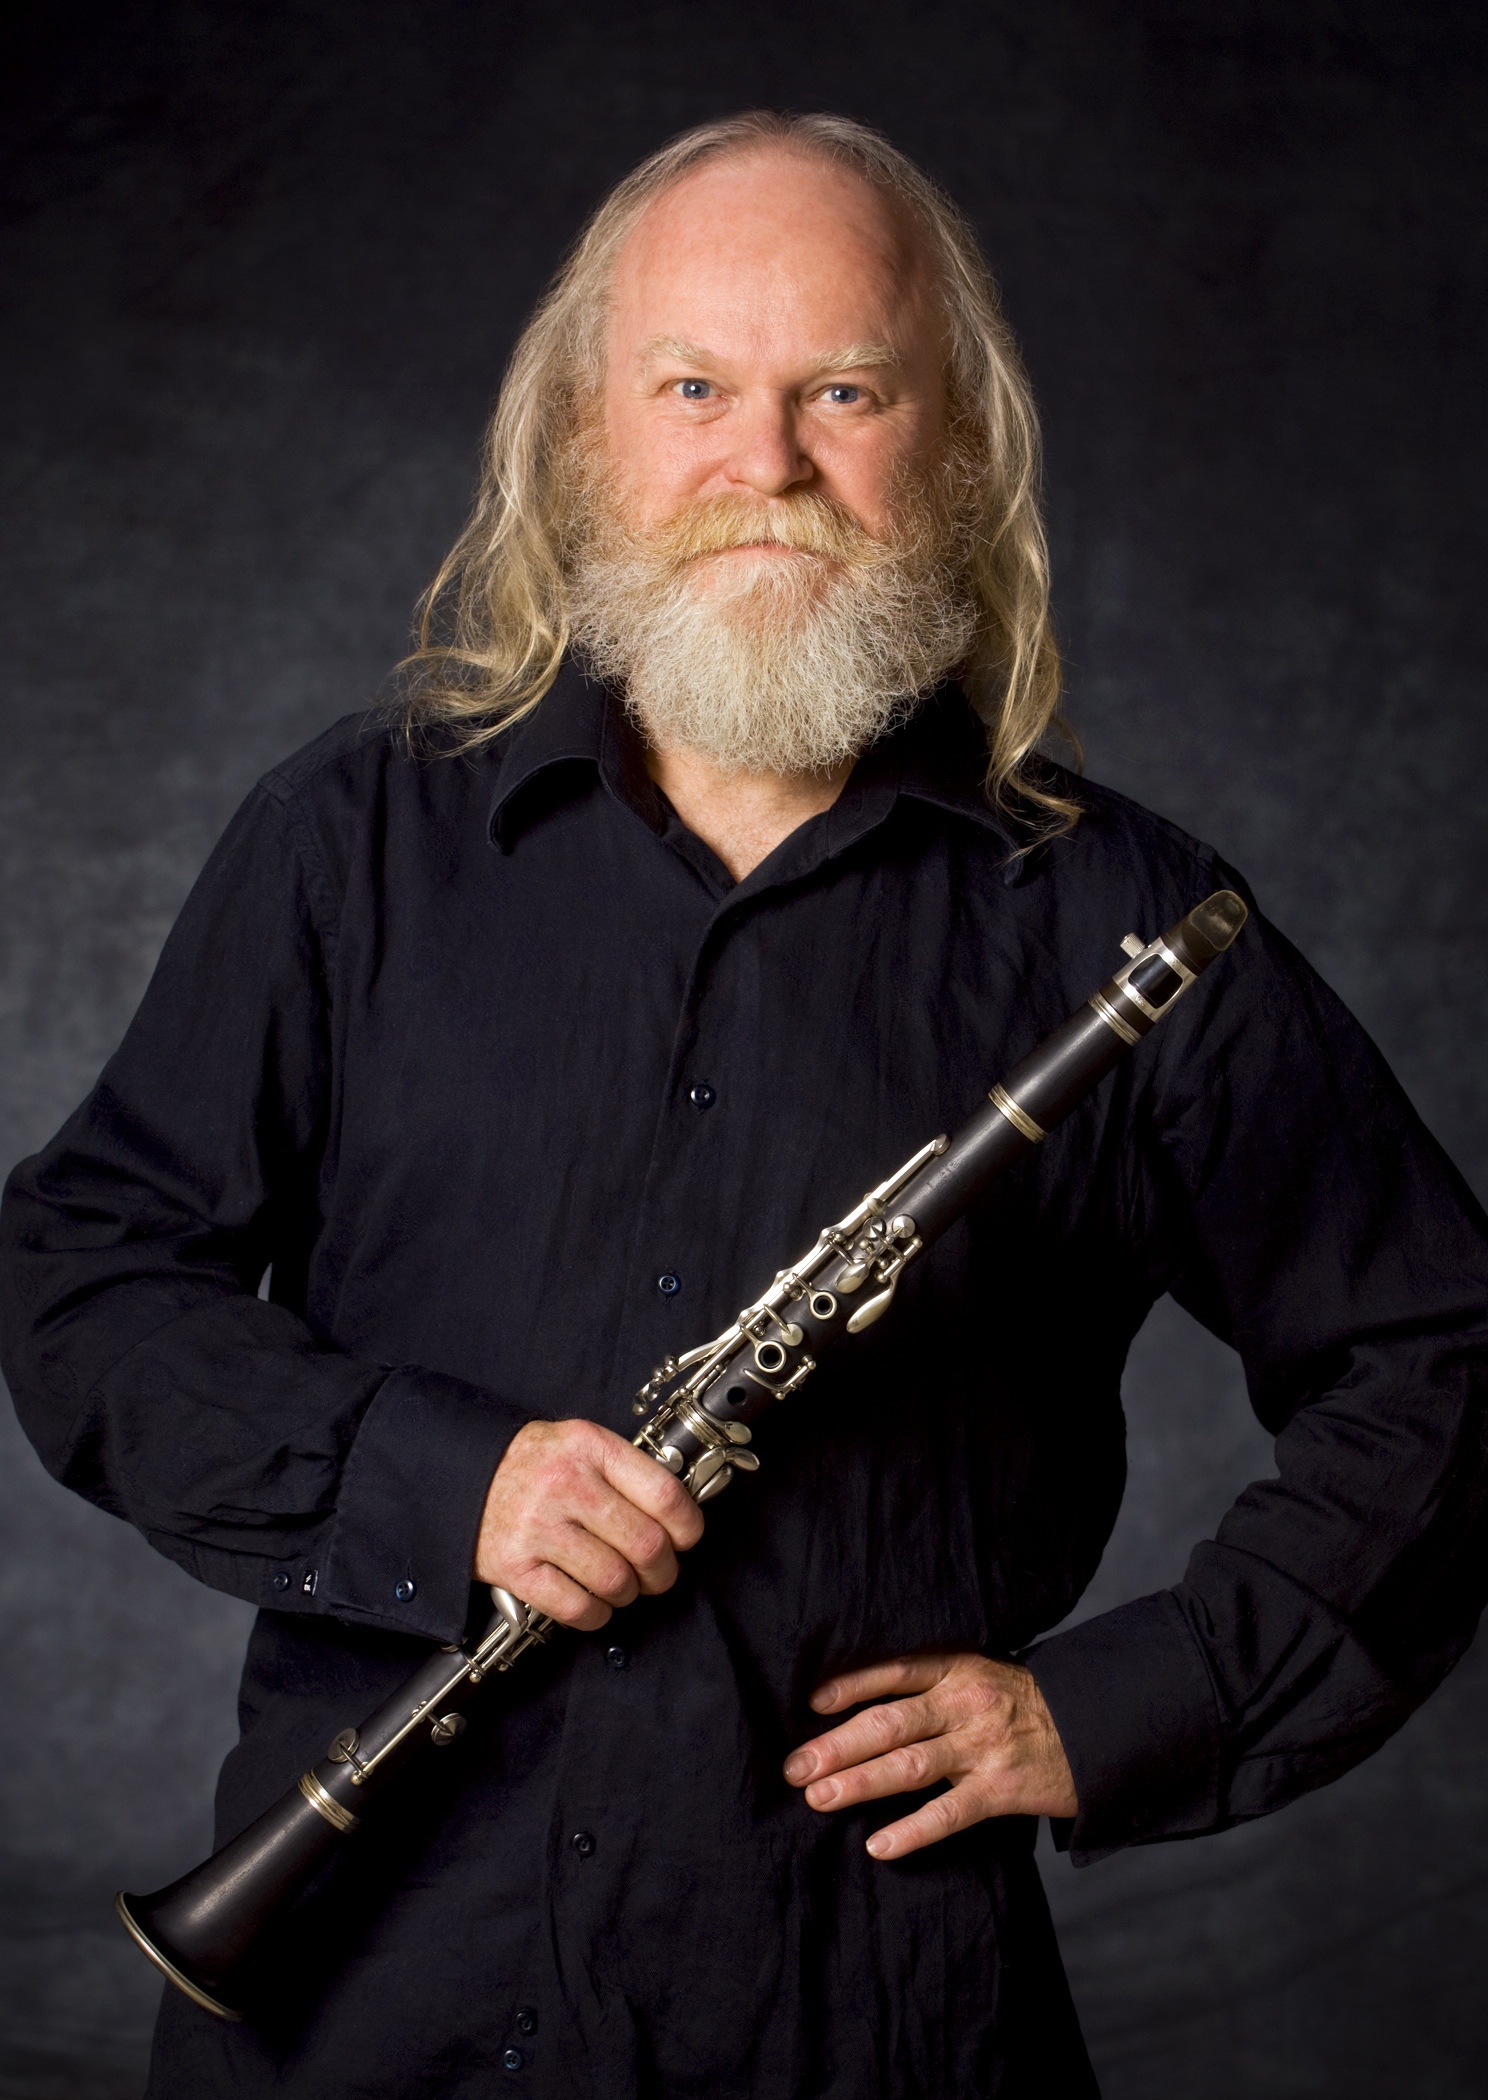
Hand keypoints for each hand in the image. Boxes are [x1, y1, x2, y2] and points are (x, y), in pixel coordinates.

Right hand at [474, 1418, 702, 1630]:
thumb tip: (677, 1514)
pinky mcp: (514, 1566)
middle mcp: (565, 1484)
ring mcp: (538, 1527)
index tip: (687, 1538)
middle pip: (646, 1544)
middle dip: (663, 1571)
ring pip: (615, 1580)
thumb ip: (624, 1469)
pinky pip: (576, 1607)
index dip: (688, 1526)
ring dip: (630, 1593)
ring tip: (624, 1586)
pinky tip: (596, 1604)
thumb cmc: (528, 1462)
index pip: (664, 1494)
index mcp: (589, 1447)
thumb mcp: (578, 1442)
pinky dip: (596, 1615)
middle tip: (658, 1574)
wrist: (458, 1475)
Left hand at [783, 1651, 1076, 1859]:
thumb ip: (931, 1688)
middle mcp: (965, 1704)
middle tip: (795, 1768)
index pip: (895, 1672)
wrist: (1094, 1728)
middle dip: (838, 1745)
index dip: (851, 1686)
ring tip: (818, 1798)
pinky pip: (949, 1813)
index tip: (812, 1704)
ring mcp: (983, 1747)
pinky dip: (912, 1831)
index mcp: (957, 1670)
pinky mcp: (1002, 1789)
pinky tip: (879, 1845)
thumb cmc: (1022, 1705)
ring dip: (859, 1782)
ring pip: (910, 1765)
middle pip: (890, 1722)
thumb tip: (861, 1709)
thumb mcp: (980, 1677)